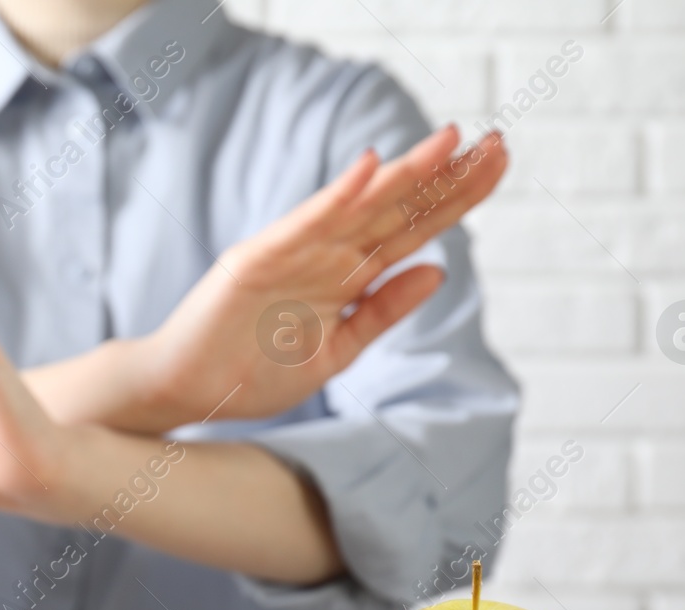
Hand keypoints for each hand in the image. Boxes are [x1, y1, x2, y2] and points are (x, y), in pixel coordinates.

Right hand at [94, 126, 507, 432]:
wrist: (186, 392)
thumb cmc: (252, 374)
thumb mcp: (336, 352)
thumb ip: (382, 312)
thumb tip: (438, 271)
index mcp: (345, 279)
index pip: (412, 229)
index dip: (456, 198)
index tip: (498, 165)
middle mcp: (325, 257)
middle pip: (397, 210)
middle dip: (447, 177)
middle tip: (498, 143)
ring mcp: (292, 254)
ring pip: (360, 208)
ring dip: (404, 175)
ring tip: (449, 142)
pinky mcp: (257, 260)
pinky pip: (304, 225)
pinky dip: (335, 197)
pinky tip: (369, 168)